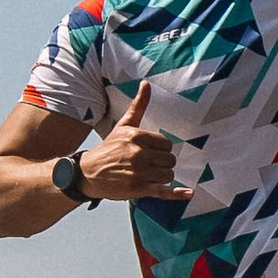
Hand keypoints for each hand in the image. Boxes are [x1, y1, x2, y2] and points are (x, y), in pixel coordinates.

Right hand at [82, 78, 182, 202]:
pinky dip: (176, 194)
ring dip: (162, 176)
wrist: (89, 172)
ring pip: (168, 174)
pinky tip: (188, 193)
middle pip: (170, 160)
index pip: (166, 144)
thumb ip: (139, 105)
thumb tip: (146, 83)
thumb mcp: (124, 125)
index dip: (162, 149)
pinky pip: (163, 190)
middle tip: (149, 164)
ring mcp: (138, 173)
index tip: (152, 152)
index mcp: (136, 137)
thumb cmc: (109, 147)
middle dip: (163, 163)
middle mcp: (138, 154)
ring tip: (148, 174)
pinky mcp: (137, 189)